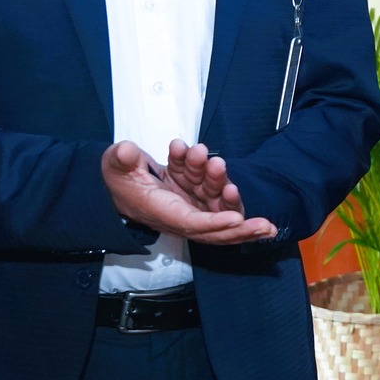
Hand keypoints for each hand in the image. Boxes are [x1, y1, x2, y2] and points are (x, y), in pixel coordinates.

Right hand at [101, 141, 277, 245]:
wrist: (116, 180)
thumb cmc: (116, 176)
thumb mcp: (114, 165)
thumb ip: (121, 159)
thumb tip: (126, 151)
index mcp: (159, 212)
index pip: (189, 222)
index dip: (213, 223)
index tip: (236, 219)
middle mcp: (177, 214)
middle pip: (213, 228)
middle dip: (241, 229)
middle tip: (265, 226)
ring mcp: (188, 204)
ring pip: (216, 204)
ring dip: (223, 184)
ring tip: (217, 162)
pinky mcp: (194, 195)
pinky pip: (215, 193)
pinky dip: (225, 182)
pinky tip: (228, 173)